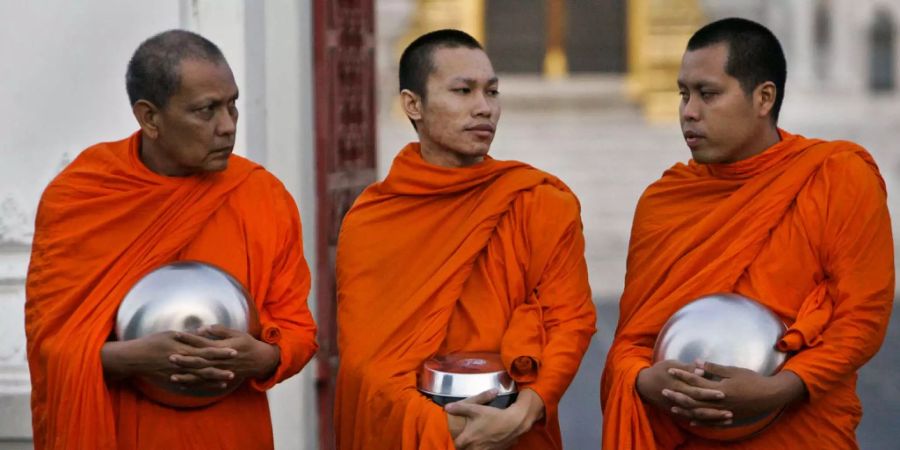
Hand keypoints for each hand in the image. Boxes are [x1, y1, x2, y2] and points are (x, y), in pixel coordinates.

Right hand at [101, 331, 236, 390]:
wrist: (134, 359)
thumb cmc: (151, 343)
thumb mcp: (170, 334)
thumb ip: (187, 335)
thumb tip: (201, 332)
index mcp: (183, 348)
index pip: (206, 350)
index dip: (221, 351)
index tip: (234, 350)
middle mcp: (182, 362)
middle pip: (206, 365)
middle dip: (222, 366)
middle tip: (237, 367)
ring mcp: (178, 373)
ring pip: (201, 377)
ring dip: (216, 378)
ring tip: (230, 378)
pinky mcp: (174, 381)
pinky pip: (192, 385)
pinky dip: (204, 386)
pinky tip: (215, 387)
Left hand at [169, 324, 279, 386]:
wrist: (260, 360)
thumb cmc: (248, 344)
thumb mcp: (236, 333)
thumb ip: (219, 330)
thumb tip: (203, 328)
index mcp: (222, 347)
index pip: (202, 342)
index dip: (189, 339)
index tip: (176, 335)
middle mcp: (220, 360)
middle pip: (199, 361)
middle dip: (184, 359)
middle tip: (169, 357)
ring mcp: (220, 371)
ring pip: (201, 375)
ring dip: (186, 376)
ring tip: (172, 376)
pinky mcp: (221, 379)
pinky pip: (206, 384)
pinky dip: (194, 386)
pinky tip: (182, 386)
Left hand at [446, 388, 543, 449]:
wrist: (513, 423)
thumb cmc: (493, 416)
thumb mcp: (475, 409)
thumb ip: (460, 408)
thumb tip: (447, 407)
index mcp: (468, 439)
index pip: (457, 444)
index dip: (457, 440)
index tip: (459, 435)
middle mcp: (475, 448)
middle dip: (465, 445)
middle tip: (468, 437)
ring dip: (475, 447)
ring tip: (477, 440)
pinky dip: (485, 447)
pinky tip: (488, 441)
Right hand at [636, 359, 728, 424]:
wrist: (643, 385)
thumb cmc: (659, 371)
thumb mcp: (671, 364)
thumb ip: (687, 368)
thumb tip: (701, 369)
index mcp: (677, 384)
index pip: (696, 390)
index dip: (709, 392)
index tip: (723, 393)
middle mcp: (678, 398)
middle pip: (699, 405)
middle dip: (715, 409)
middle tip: (730, 410)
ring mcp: (677, 407)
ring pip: (697, 416)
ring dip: (713, 418)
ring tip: (728, 418)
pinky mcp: (676, 413)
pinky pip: (693, 420)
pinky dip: (705, 423)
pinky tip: (717, 423)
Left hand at [666, 362, 805, 425]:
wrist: (771, 396)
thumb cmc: (753, 380)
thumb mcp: (733, 371)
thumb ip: (714, 368)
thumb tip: (697, 362)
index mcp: (719, 389)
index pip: (696, 381)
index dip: (682, 375)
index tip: (670, 370)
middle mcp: (719, 403)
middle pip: (694, 399)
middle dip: (678, 394)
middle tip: (664, 390)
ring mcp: (724, 412)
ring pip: (700, 413)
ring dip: (685, 409)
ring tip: (673, 406)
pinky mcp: (729, 418)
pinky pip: (711, 423)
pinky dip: (700, 422)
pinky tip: (691, 421)